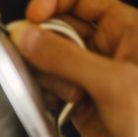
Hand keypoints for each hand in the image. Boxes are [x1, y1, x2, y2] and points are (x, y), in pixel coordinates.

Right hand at [10, 0, 137, 136]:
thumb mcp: (113, 84)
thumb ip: (65, 58)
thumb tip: (26, 37)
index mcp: (127, 32)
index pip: (81, 1)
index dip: (52, 4)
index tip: (30, 19)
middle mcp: (108, 52)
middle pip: (58, 30)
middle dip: (44, 46)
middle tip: (36, 61)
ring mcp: (92, 78)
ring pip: (49, 62)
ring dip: (48, 78)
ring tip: (68, 96)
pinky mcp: (80, 104)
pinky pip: (50, 90)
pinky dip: (46, 98)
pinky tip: (60, 108)